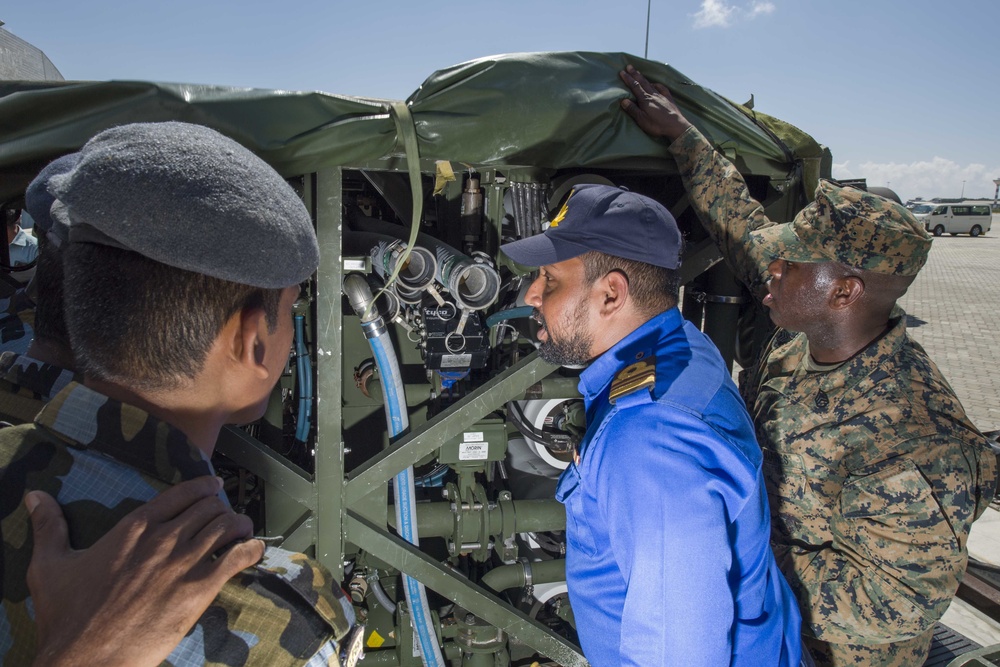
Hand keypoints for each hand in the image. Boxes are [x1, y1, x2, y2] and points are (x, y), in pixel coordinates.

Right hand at [26, 476, 264, 666]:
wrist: (85, 657)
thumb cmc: (67, 615)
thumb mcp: (50, 566)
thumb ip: (49, 527)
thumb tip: (34, 496)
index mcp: (133, 528)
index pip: (181, 493)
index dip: (203, 487)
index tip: (214, 486)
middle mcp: (163, 539)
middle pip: (209, 507)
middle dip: (222, 508)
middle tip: (227, 515)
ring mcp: (184, 563)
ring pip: (226, 526)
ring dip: (239, 525)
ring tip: (243, 529)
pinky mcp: (199, 590)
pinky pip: (238, 558)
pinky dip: (251, 550)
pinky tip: (253, 551)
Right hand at [619, 65, 693, 141]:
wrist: (676, 126)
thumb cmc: (657, 125)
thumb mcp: (642, 120)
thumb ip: (632, 109)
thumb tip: (623, 100)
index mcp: (645, 99)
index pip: (634, 86)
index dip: (628, 79)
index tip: (622, 72)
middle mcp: (653, 95)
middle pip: (642, 82)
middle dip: (635, 74)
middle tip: (629, 66)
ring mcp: (662, 96)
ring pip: (651, 84)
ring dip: (644, 78)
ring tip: (639, 73)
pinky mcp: (669, 99)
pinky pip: (662, 88)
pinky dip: (657, 84)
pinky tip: (655, 84)